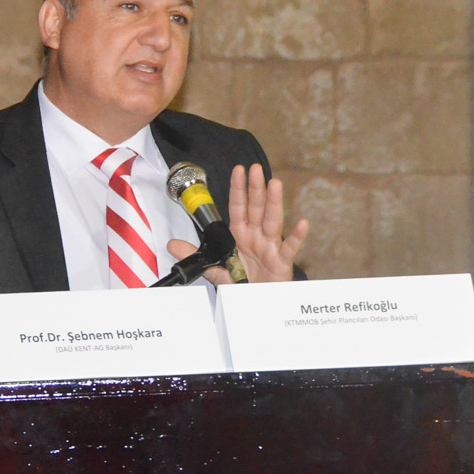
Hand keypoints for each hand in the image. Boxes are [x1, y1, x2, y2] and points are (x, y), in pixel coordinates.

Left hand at [167, 163, 308, 283]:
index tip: (238, 170)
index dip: (238, 189)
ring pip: (272, 221)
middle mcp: (256, 236)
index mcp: (240, 235)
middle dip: (255, 188)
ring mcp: (270, 247)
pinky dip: (297, 236)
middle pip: (256, 209)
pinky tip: (302, 224)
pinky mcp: (282, 262)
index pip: (238, 207)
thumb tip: (172, 245)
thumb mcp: (215, 269)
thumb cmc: (242, 283)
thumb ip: (197, 256)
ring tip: (275, 184)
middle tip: (255, 169)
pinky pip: (290, 248)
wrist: (257, 304)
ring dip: (274, 203)